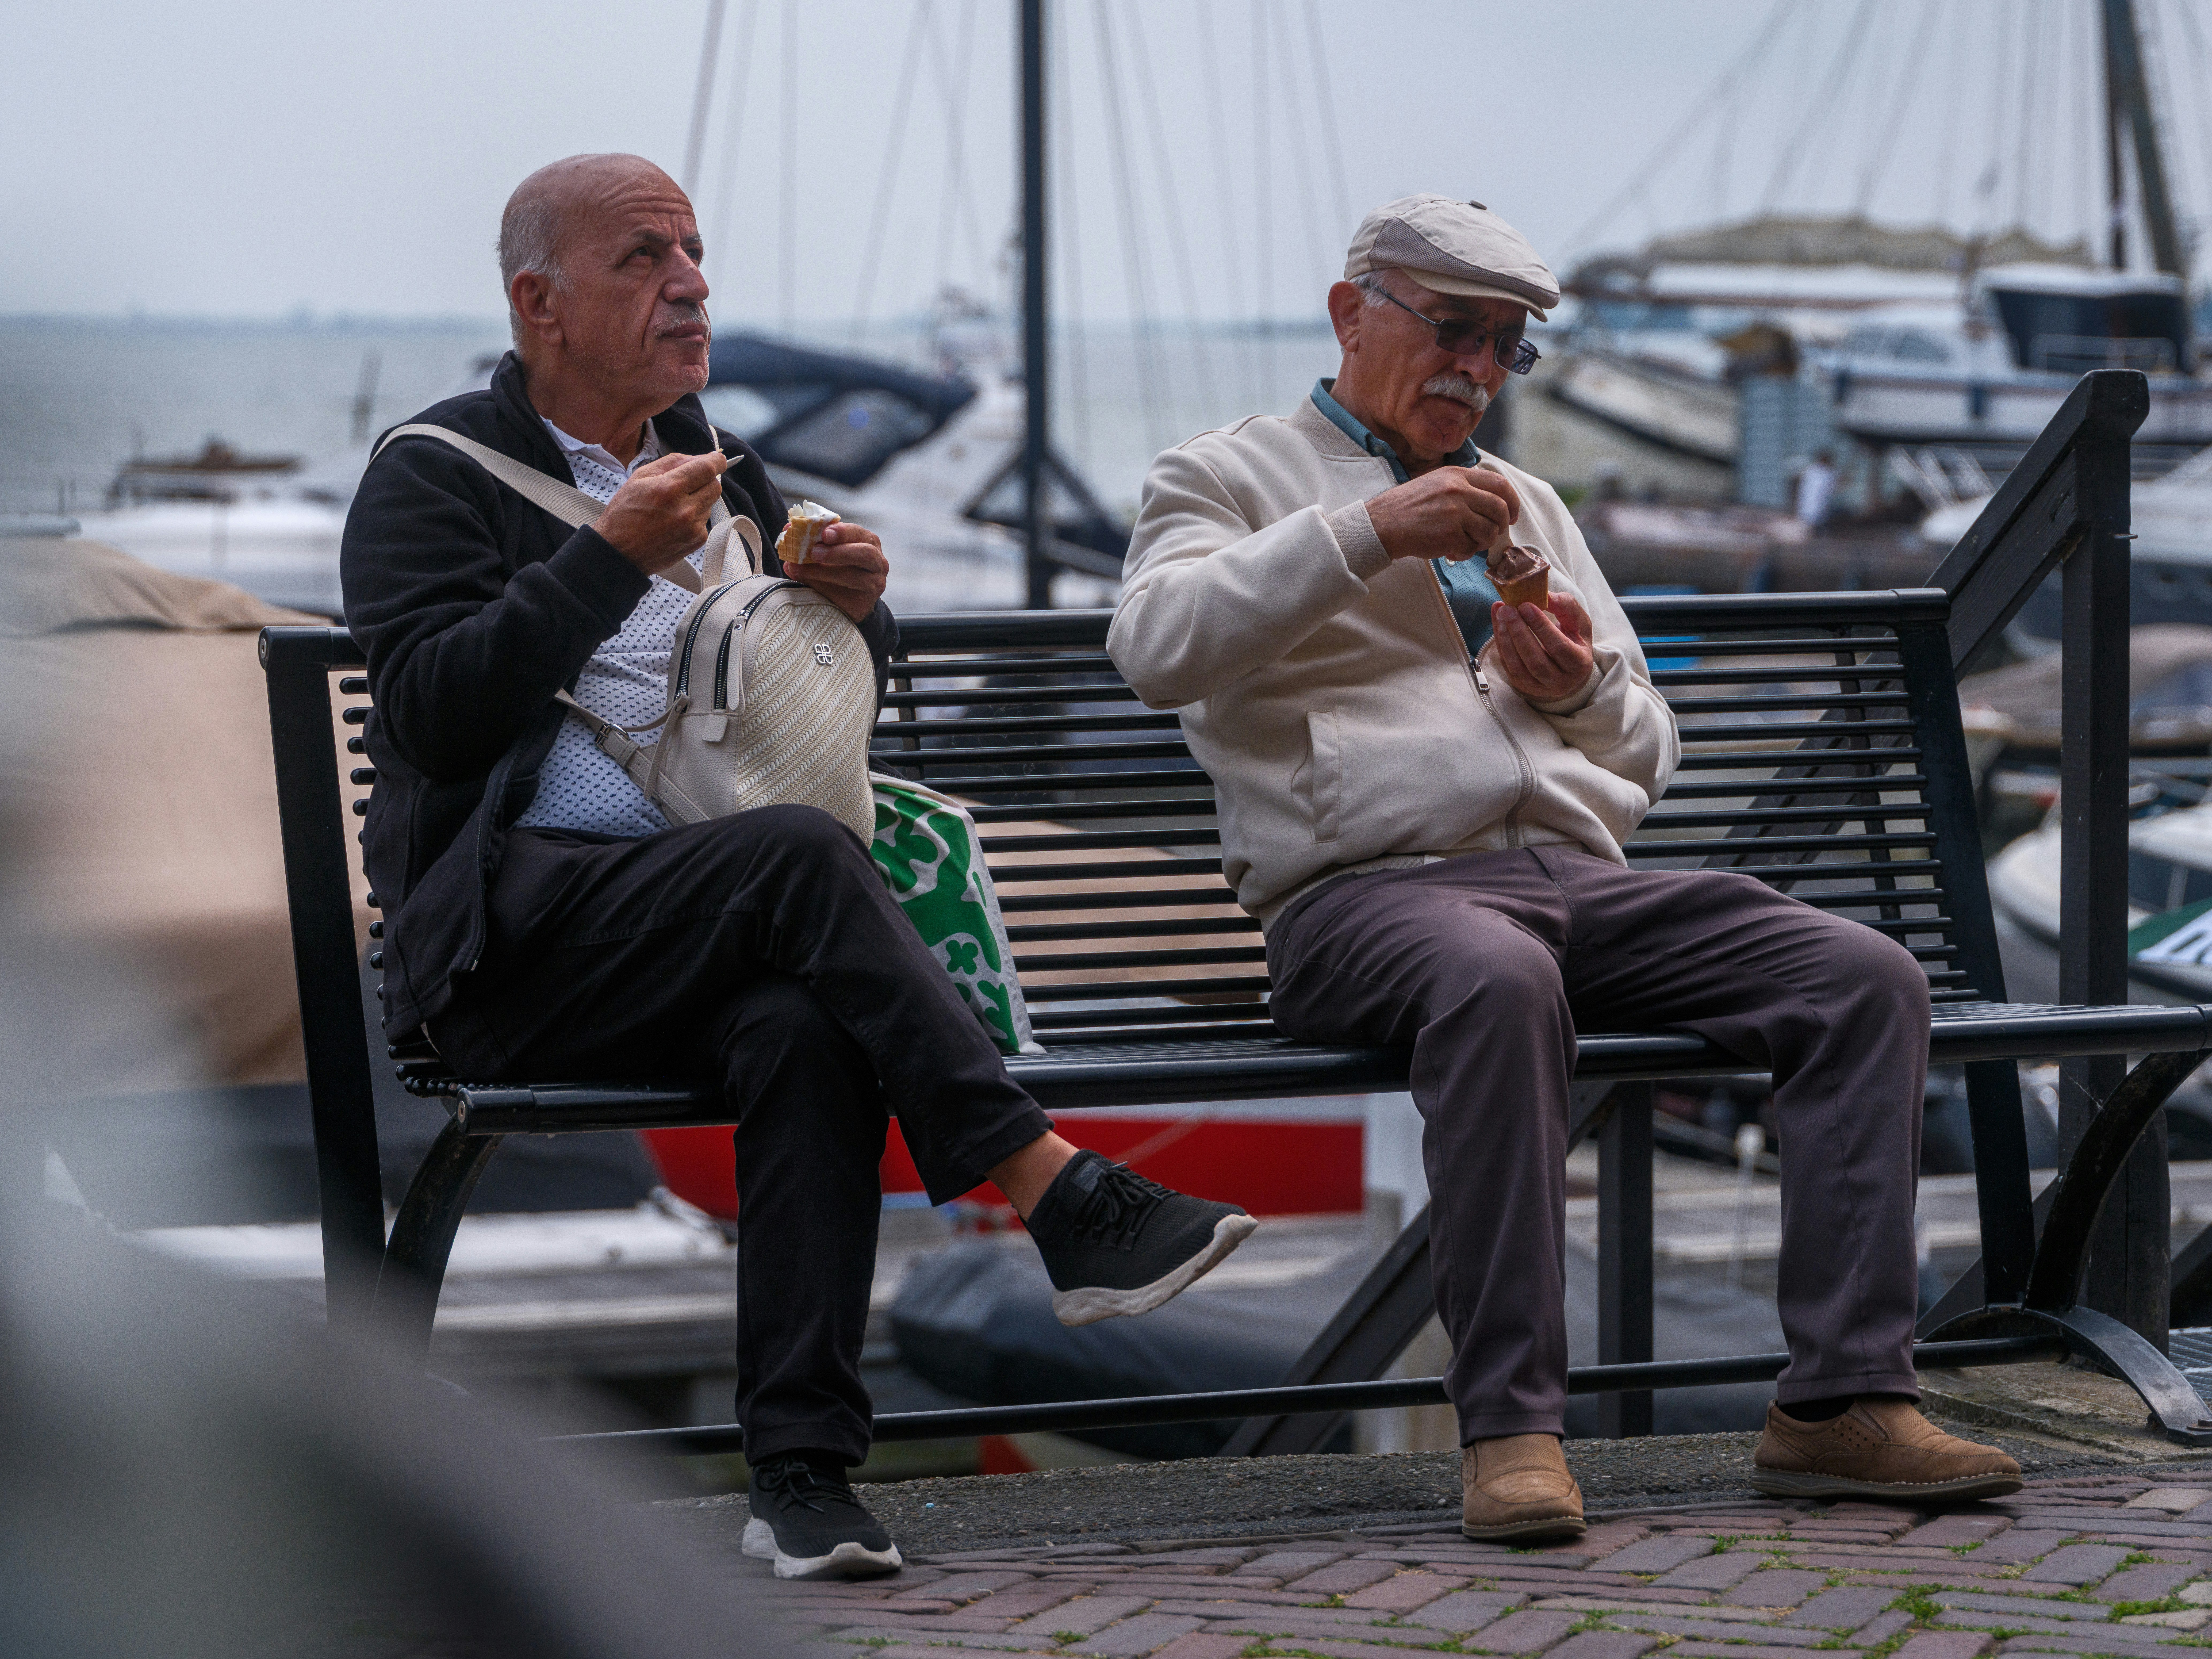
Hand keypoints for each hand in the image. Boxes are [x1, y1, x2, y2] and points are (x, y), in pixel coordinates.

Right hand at [596, 450, 729, 574]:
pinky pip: (705, 520)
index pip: (707, 469)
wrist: (619, 553)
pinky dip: (695, 516)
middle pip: (715, 486)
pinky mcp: (697, 541)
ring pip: (710, 503)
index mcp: (668, 489)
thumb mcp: (640, 477)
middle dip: (706, 480)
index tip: (716, 459)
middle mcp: (684, 510)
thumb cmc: (625, 514)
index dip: (716, 461)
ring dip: (699, 498)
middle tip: (688, 482)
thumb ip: (673, 462)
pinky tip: (676, 520)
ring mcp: (692, 528)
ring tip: (675, 505)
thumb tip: (700, 457)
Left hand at [789, 520, 887, 622]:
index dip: (842, 531)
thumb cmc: (835, 570)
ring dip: (828, 572)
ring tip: (804, 568)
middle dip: (839, 551)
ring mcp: (874, 582)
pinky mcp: (865, 602)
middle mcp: (877, 561)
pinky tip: (813, 587)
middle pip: (865, 553)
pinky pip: (848, 597)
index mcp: (867, 541)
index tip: (824, 533)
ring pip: (856, 577)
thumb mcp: (825, 553)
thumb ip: (810, 543)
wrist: (847, 601)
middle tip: (815, 552)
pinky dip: (827, 590)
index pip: (857, 533)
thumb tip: (787, 531)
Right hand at [1364, 465, 1521, 563]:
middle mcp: (1459, 490)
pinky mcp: (1450, 534)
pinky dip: (1465, 553)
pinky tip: (1450, 549)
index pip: (1500, 484)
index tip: (1511, 514)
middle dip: (1501, 525)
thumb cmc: (1408, 507)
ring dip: (1481, 542)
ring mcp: (1456, 512)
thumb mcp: (1437, 483)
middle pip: (1500, 509)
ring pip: (1489, 531)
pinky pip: (1472, 549)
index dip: (1512, 502)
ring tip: (1464, 542)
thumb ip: (1464, 487)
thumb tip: (1493, 501)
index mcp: (1458, 475)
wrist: (1383, 523)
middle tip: (1492, 533)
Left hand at [1491, 591, 1594, 703]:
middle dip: (1519, 632)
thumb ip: (1567, 608)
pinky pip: (1508, 666)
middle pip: (1536, 659)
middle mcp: (1559, 680)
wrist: (1567, 670)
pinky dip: (1501, 644)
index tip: (1526, 605)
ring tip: (1501, 614)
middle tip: (1508, 609)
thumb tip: (1546, 595)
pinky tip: (1498, 624)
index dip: (1541, 627)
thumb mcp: (1579, 624)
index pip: (1559, 646)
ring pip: (1518, 666)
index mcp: (1579, 664)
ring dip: (1506, 639)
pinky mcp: (1522, 685)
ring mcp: (1539, 686)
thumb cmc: (1574, 642)